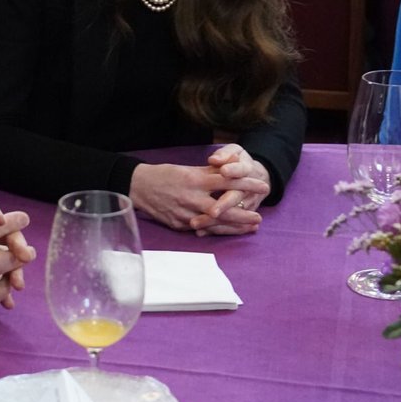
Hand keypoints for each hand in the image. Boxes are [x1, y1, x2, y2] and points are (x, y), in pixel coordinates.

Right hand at [128, 146, 268, 235]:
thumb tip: (230, 171)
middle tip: (260, 217)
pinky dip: (216, 231)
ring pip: (214, 223)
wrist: (138, 186)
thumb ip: (208, 173)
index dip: (247, 184)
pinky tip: (229, 232)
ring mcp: (185, 213)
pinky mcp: (178, 224)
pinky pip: (201, 229)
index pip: (227, 181)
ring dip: (234, 227)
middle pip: (224, 208)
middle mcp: (191, 197)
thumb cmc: (164, 174)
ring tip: (250, 227)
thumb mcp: (186, 169)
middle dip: (244, 214)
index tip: (262, 185)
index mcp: (195, 180)